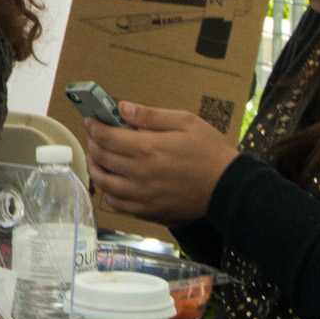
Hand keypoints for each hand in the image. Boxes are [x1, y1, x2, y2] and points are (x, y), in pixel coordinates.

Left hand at [82, 101, 238, 224]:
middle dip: (92, 143)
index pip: (105, 136)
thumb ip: (150, 115)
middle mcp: (139, 174)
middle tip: (94, 135)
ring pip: (103, 183)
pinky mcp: (148, 211)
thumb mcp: (185, 122)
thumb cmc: (209, 151)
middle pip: (101, 158)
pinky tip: (111, 182)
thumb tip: (122, 107)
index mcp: (146, 149)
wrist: (228, 188)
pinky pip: (116, 203)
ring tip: (96, 157)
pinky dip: (108, 191)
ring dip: (94, 167)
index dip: (93, 126)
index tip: (91, 120)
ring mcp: (141, 195)